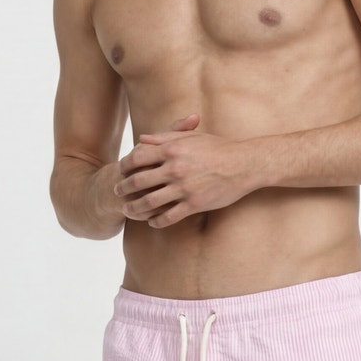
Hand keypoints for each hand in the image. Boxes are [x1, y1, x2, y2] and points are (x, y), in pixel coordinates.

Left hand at [114, 113, 259, 226]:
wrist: (244, 164)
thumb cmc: (219, 147)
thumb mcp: (190, 137)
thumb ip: (165, 137)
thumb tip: (142, 139)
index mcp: (172, 150)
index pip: (138, 158)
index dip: (125, 165)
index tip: (120, 170)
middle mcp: (174, 169)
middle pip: (139, 181)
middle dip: (124, 187)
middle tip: (116, 191)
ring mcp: (184, 188)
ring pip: (150, 202)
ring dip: (135, 208)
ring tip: (127, 210)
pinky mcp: (194, 204)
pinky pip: (169, 217)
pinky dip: (157, 221)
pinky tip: (152, 223)